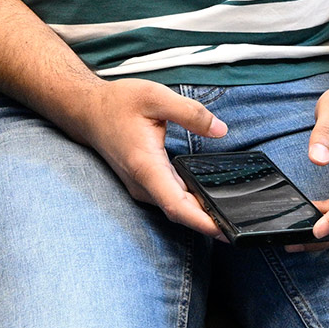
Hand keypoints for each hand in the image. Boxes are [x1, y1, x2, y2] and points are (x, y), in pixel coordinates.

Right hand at [72, 80, 228, 236]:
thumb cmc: (116, 104)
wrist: (87, 112)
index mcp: (146, 165)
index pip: (176, 204)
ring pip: (175, 208)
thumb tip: (220, 129)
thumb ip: (191, 113)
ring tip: (230, 215)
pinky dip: (190, 204)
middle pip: (180, 212)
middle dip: (209, 222)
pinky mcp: (144, 183)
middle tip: (241, 225)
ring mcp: (142, 186)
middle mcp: (142, 183)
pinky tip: (209, 200)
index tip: (224, 231)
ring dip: (200, 214)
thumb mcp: (155, 97)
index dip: (201, 221)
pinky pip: (170, 199)